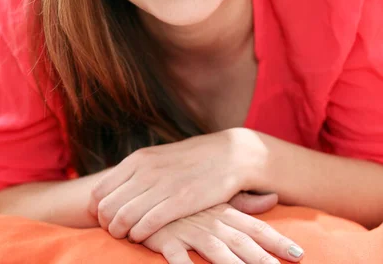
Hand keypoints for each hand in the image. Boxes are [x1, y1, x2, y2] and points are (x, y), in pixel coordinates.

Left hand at [89, 129, 263, 241]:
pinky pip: (146, 225)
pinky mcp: (179, 201)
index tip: (107, 218)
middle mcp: (145, 171)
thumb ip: (135, 173)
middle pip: (107, 208)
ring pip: (122, 219)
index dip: (98, 211)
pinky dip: (140, 236)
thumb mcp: (158, 158)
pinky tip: (145, 236)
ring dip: (121, 234)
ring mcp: (162, 185)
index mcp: (137, 159)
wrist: (229, 155)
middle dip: (107, 225)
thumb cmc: (190, 160)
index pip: (99, 191)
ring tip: (130, 236)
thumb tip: (110, 191)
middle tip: (117, 231)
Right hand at [142, 201, 303, 263]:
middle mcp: (212, 222)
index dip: (276, 241)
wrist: (149, 192)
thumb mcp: (218, 200)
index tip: (298, 253)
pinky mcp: (167, 239)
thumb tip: (273, 198)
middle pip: (241, 242)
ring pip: (215, 251)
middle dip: (262, 258)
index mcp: (225, 213)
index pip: (256, 228)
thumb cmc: (188, 201)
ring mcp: (190, 230)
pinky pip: (177, 257)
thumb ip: (245, 203)